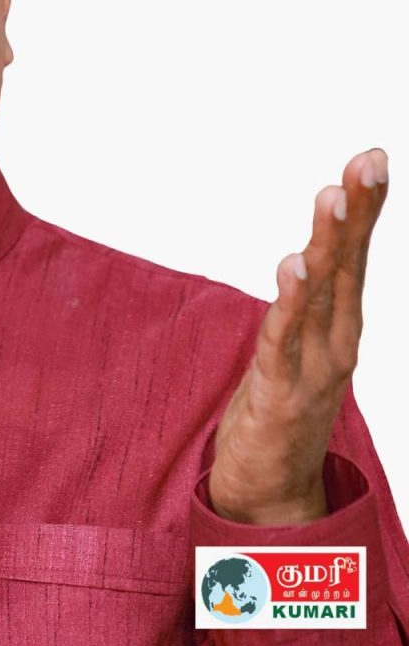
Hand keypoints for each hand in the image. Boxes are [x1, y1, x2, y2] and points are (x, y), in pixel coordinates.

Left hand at [208, 148, 387, 524]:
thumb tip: (312, 251)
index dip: (364, 209)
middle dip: (356, 212)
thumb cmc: (284, 403)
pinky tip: (291, 268)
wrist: (274, 488)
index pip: (353, 256)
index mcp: (338, 324)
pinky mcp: (279, 391)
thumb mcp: (299, 341)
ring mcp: (312, 366)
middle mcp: (335, 339)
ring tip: (331, 197)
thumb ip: (309, 300)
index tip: (371, 157)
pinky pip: (283, 340)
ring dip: (326, 245)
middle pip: (345, 266)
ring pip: (319, 295)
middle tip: (366, 161)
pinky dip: (288, 304)